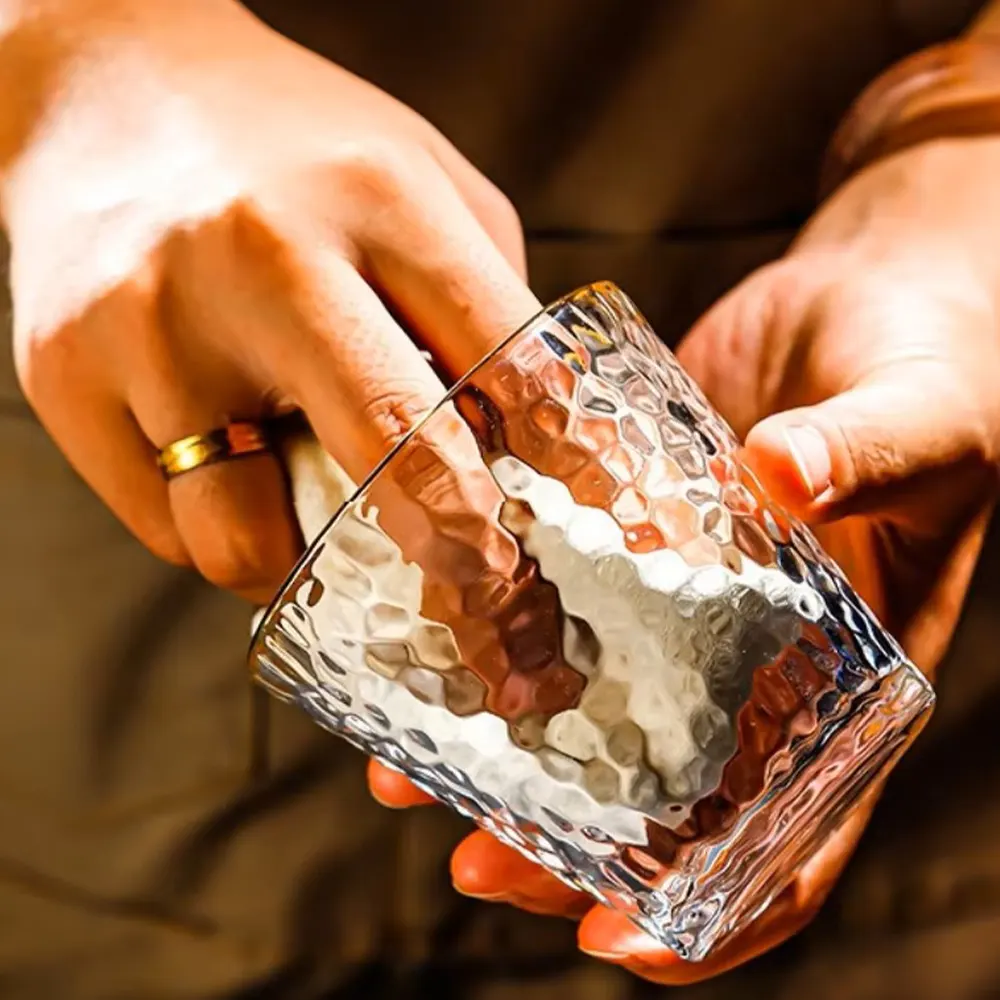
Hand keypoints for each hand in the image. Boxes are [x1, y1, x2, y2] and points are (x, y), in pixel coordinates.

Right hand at [4, 0, 536, 602]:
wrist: (105, 86)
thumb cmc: (286, 147)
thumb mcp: (415, 179)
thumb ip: (478, 299)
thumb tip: (522, 436)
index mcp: (378, 199)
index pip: (508, 363)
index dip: (568, 461)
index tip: (592, 521)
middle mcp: (264, 261)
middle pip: (396, 453)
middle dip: (461, 549)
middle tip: (483, 582)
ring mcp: (153, 328)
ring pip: (250, 540)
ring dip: (304, 559)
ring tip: (311, 509)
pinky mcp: (65, 379)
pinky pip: (168, 530)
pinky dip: (218, 525)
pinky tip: (226, 466)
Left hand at [371, 136, 999, 980]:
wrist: (869, 305)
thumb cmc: (927, 372)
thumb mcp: (920, 418)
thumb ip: (866, 452)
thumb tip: (788, 472)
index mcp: (844, 682)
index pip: (793, 837)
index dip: (716, 907)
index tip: (617, 941)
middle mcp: (755, 665)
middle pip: (664, 801)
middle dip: (572, 849)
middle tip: (475, 858)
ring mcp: (683, 611)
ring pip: (593, 718)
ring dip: (511, 764)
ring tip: (415, 776)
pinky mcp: (629, 545)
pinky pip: (562, 612)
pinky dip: (502, 644)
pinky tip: (429, 653)